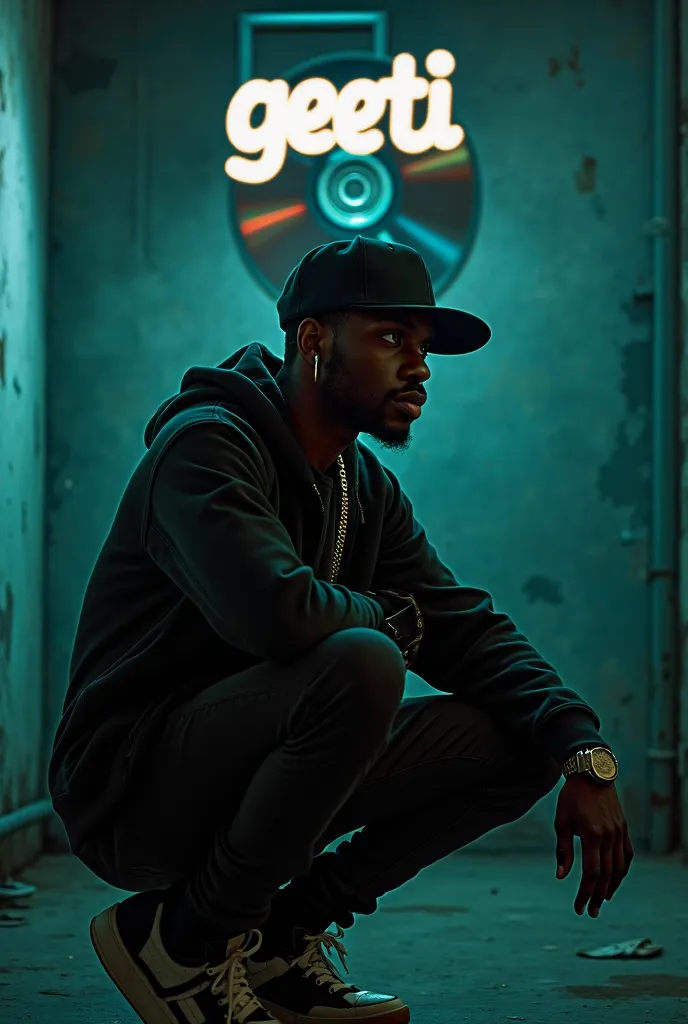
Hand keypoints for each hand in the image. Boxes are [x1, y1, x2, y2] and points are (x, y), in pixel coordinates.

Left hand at [554, 774, 632, 916]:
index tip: (579, 907)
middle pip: (607, 875)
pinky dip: (622, 870)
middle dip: (597, 896)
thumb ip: (563, 850)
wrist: (591, 774)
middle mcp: (609, 837)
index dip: (585, 893)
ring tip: (602, 900)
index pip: (591, 873)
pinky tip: (615, 879)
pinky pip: (627, 855)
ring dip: (611, 887)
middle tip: (590, 912)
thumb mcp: (561, 821)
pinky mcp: (624, 828)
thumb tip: (561, 876)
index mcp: (593, 835)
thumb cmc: (572, 797)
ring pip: (619, 868)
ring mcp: (619, 833)